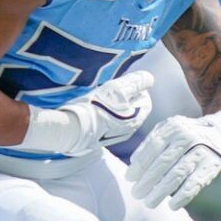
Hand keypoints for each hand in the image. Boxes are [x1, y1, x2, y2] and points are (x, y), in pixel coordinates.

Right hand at [17, 71, 154, 156]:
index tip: (120, 84)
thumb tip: (150, 79)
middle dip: (124, 98)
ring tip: (98, 101)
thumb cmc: (94, 108)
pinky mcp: (98, 140)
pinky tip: (91, 112)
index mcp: (137, 118)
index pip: (145, 99)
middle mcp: (129, 131)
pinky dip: (103, 117)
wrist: (70, 129)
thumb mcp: (117, 88)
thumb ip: (136, 82)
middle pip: (132, 109)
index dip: (135, 88)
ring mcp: (113, 137)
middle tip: (108, 91)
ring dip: (113, 107)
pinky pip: (107, 125)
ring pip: (119, 117)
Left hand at [128, 110, 220, 209]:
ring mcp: (202, 151)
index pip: (152, 147)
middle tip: (136, 194)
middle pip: (163, 161)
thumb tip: (132, 163)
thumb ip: (151, 143)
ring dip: (161, 191)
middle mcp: (188, 137)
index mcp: (173, 127)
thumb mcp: (169, 131)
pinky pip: (195, 183)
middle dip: (147, 180)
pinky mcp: (212, 165)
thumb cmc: (185, 135)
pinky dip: (183, 196)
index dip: (140, 165)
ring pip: (178, 173)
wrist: (220, 133)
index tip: (129, 179)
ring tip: (149, 202)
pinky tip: (172, 205)